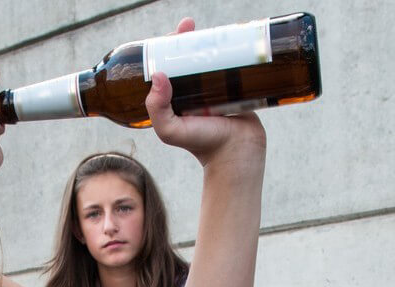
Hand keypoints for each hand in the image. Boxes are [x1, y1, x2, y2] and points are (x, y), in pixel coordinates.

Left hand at [147, 18, 266, 170]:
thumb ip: (157, 109)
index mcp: (173, 98)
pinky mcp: (235, 87)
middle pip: (186, 58)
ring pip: (207, 58)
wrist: (237, 153)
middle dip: (185, 39)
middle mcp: (191, 92)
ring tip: (208, 28)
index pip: (165, 67)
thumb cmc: (202, 144)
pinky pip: (229, 64)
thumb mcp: (170, 130)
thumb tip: (158, 75)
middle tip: (189, 26)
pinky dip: (229, 50)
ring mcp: (213, 88)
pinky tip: (231, 37)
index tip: (171, 35)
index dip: (165, 49)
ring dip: (207, 40)